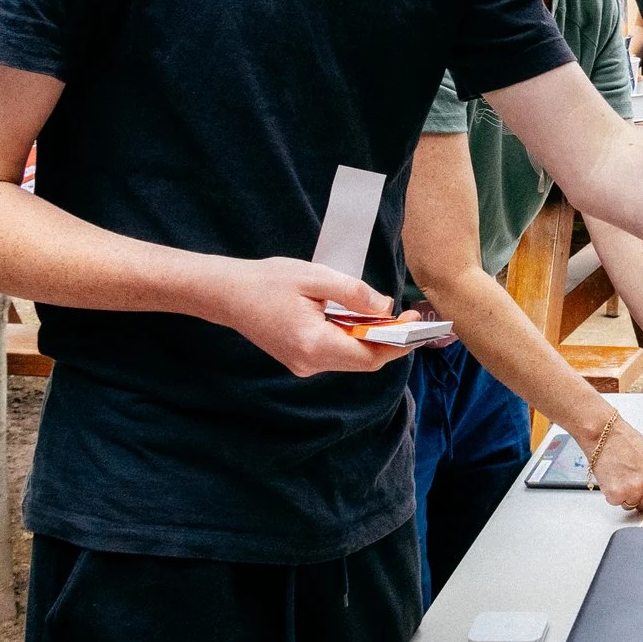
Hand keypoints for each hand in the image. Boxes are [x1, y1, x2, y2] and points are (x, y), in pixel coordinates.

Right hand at [217, 258, 421, 377]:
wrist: (226, 294)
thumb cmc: (268, 281)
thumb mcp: (316, 277)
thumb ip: (354, 293)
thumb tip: (385, 307)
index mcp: (314, 345)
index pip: (369, 356)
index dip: (397, 342)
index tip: (415, 322)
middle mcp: (309, 363)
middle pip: (363, 361)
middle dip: (390, 340)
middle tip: (408, 315)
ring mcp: (303, 364)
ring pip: (351, 358)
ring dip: (372, 338)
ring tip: (389, 315)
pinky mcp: (300, 358)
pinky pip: (336, 352)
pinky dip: (354, 337)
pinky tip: (361, 319)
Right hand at [586, 414, 642, 512]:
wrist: (606, 435)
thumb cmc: (628, 442)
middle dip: (640, 495)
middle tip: (632, 478)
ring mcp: (635, 490)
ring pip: (632, 504)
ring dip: (626, 495)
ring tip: (622, 476)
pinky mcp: (617, 494)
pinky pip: (617, 503)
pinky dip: (613, 495)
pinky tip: (613, 479)